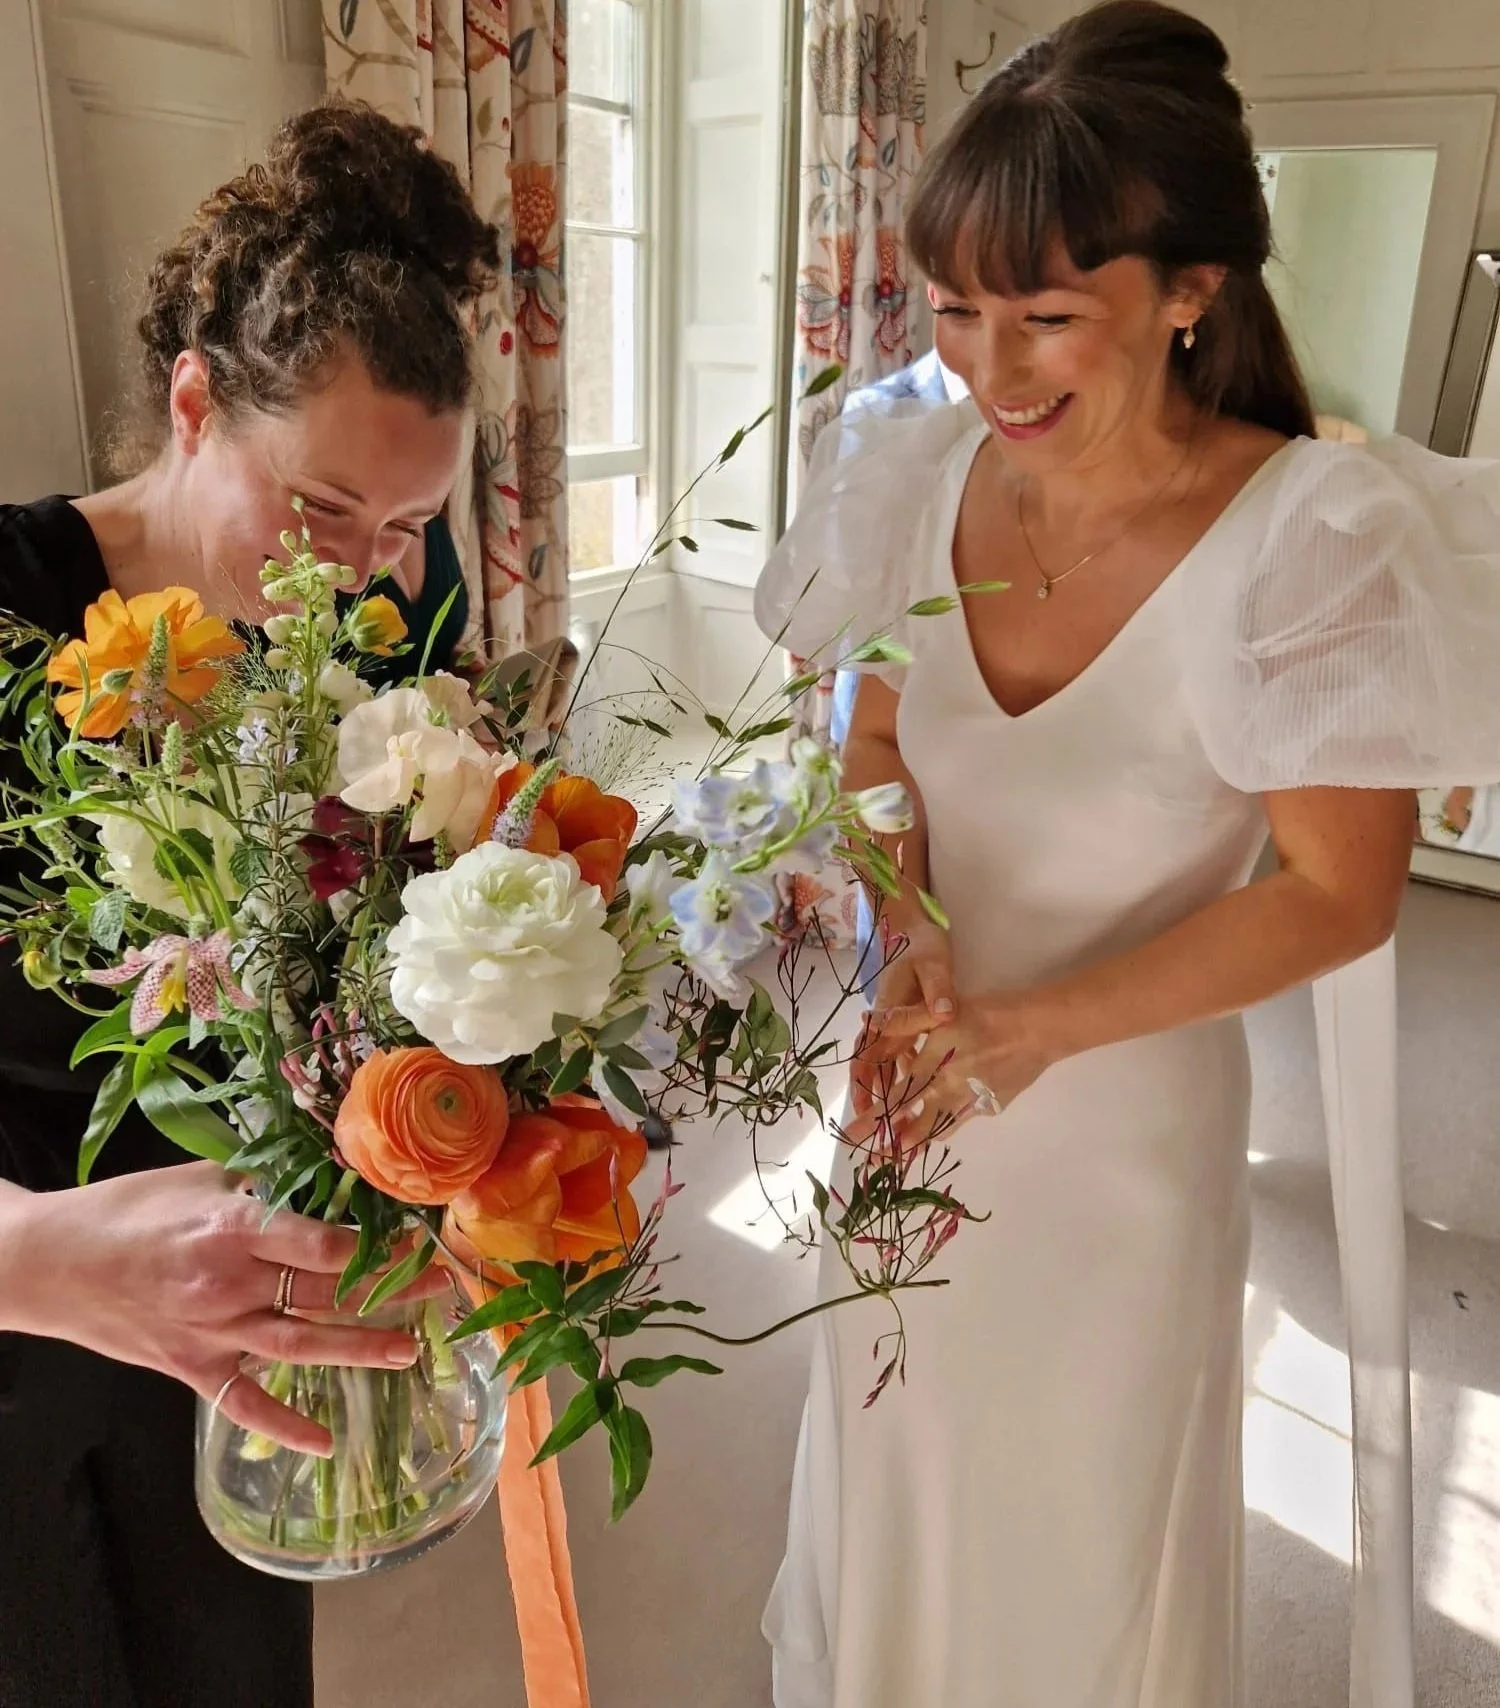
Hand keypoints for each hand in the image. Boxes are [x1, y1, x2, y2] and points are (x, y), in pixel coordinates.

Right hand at [4, 1163, 452, 1454]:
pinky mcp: (190, 1368)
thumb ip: (264, 1185)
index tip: (421, 1239)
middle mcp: (229, 1285)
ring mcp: (211, 1333)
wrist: (51, 1262)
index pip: (325, 1244)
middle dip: (389, 1291)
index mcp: (234, 1229)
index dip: (380, 1246)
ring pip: (302, 1347)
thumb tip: (329, 1174)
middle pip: (326, 1293)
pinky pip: (245, 1403)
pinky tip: (326, 1442)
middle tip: (440, 1288)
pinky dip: (285, 1425)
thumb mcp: (201, 1178)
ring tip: (411, 1350)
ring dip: (360, 1349)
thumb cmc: (129, 1209)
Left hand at [850, 991, 1055, 1150]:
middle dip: (888, 1141)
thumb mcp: (943, 1013)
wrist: (1037, 1030)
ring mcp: (969, 1100)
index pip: (897, 1094)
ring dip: (914, 1142)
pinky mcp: (988, 1106)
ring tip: (894, 1156)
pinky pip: (959, 1120)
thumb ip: (906, 1021)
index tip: (853, 1134)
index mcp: (933, 1060)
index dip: (874, 1116)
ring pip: (936, 1127)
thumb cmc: (989, 1014)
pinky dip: (943, 1127)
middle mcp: (948, 1084)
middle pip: (913, 1119)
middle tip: (868, 1159)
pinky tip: (932, 1133)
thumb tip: (870, 1023)